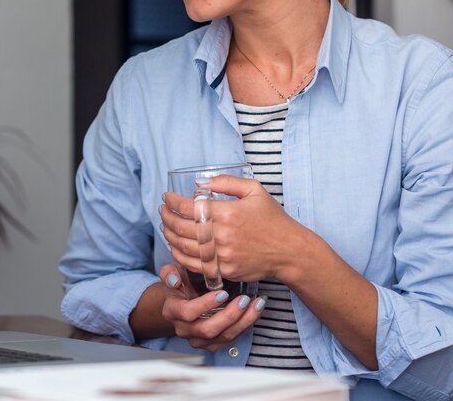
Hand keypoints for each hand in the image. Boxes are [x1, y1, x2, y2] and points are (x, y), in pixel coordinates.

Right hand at [158, 264, 264, 350]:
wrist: (182, 301)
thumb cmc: (181, 284)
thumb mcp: (173, 273)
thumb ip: (169, 272)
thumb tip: (174, 280)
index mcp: (173, 311)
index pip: (188, 313)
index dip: (205, 305)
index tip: (222, 293)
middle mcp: (184, 329)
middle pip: (208, 329)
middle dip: (229, 315)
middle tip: (244, 299)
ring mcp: (198, 340)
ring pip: (223, 337)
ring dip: (244, 321)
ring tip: (257, 304)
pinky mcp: (212, 345)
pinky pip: (231, 339)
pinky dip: (246, 325)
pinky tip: (255, 311)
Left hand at [160, 174, 302, 282]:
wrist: (289, 251)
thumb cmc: (272, 219)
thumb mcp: (254, 190)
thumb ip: (227, 182)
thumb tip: (201, 182)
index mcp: (227, 213)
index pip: (188, 207)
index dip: (172, 202)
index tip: (167, 198)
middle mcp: (221, 235)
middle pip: (181, 228)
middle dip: (167, 218)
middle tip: (163, 211)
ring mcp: (222, 256)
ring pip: (183, 247)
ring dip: (169, 236)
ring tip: (166, 227)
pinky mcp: (224, 271)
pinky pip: (194, 265)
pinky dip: (180, 256)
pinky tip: (176, 247)